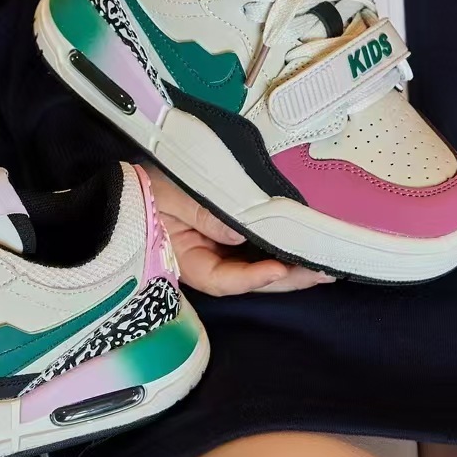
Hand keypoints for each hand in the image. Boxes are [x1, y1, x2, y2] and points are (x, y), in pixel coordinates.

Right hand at [144, 164, 335, 295]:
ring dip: (289, 269)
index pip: (220, 279)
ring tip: (324, 266)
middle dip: (285, 279)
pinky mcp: (225, 238)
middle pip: (247, 279)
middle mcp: (202, 261)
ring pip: (255, 268)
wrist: (132, 177)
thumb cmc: (143, 187)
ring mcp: (215, 251)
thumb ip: (203, 214)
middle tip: (322, 273)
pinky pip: (254, 250)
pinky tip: (304, 250)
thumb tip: (241, 233)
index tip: (279, 269)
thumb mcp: (169, 194)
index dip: (251, 279)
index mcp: (182, 259)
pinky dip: (278, 251)